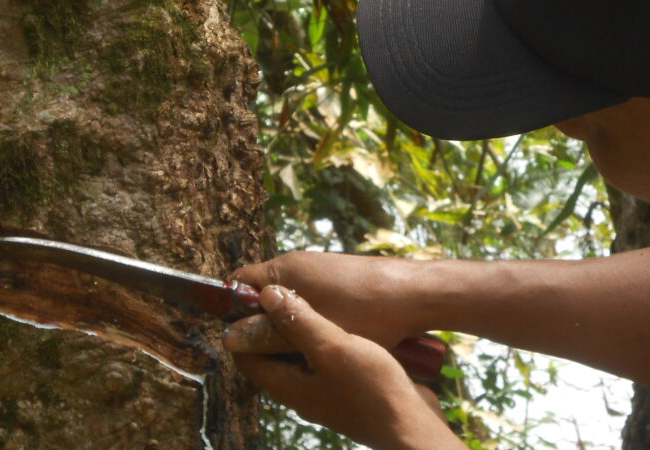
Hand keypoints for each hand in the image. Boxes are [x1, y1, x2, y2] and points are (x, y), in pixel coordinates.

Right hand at [227, 252, 429, 352]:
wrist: (417, 294)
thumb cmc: (367, 313)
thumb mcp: (315, 332)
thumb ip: (270, 334)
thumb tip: (231, 339)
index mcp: (284, 268)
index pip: (238, 283)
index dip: (233, 311)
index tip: (243, 338)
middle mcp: (297, 261)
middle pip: (263, 292)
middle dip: (263, 321)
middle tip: (274, 350)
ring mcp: (320, 267)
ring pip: (289, 297)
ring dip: (289, 321)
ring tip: (303, 346)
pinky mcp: (338, 275)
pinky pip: (309, 296)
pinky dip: (310, 315)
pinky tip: (327, 335)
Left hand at [227, 286, 462, 448]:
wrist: (410, 423)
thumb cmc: (370, 388)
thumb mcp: (331, 346)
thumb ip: (297, 321)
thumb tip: (266, 295)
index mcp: (287, 385)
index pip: (247, 357)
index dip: (242, 328)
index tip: (252, 301)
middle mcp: (301, 392)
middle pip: (274, 355)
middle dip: (276, 325)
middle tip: (286, 294)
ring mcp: (324, 393)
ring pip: (303, 358)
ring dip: (306, 332)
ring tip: (316, 303)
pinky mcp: (346, 391)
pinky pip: (327, 363)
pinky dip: (328, 343)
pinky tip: (345, 326)